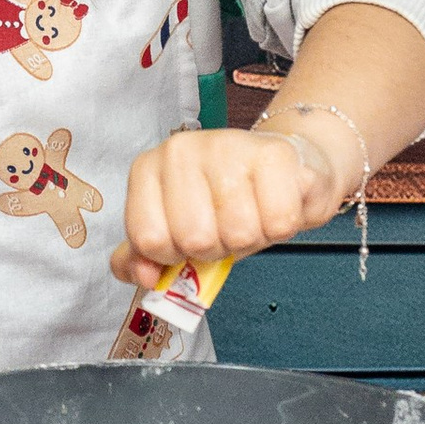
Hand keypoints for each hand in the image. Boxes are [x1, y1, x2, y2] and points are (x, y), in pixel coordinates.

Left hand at [111, 119, 352, 291]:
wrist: (280, 170)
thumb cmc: (224, 203)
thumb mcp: (175, 231)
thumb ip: (145, 258)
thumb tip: (143, 276)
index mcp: (147, 170)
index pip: (149, 240)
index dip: (174, 256)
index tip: (187, 241)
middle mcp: (180, 151)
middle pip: (195, 240)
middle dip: (217, 248)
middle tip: (225, 227)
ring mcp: (226, 146)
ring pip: (239, 234)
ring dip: (252, 239)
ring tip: (252, 215)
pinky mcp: (273, 154)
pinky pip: (279, 223)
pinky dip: (281, 229)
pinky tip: (274, 206)